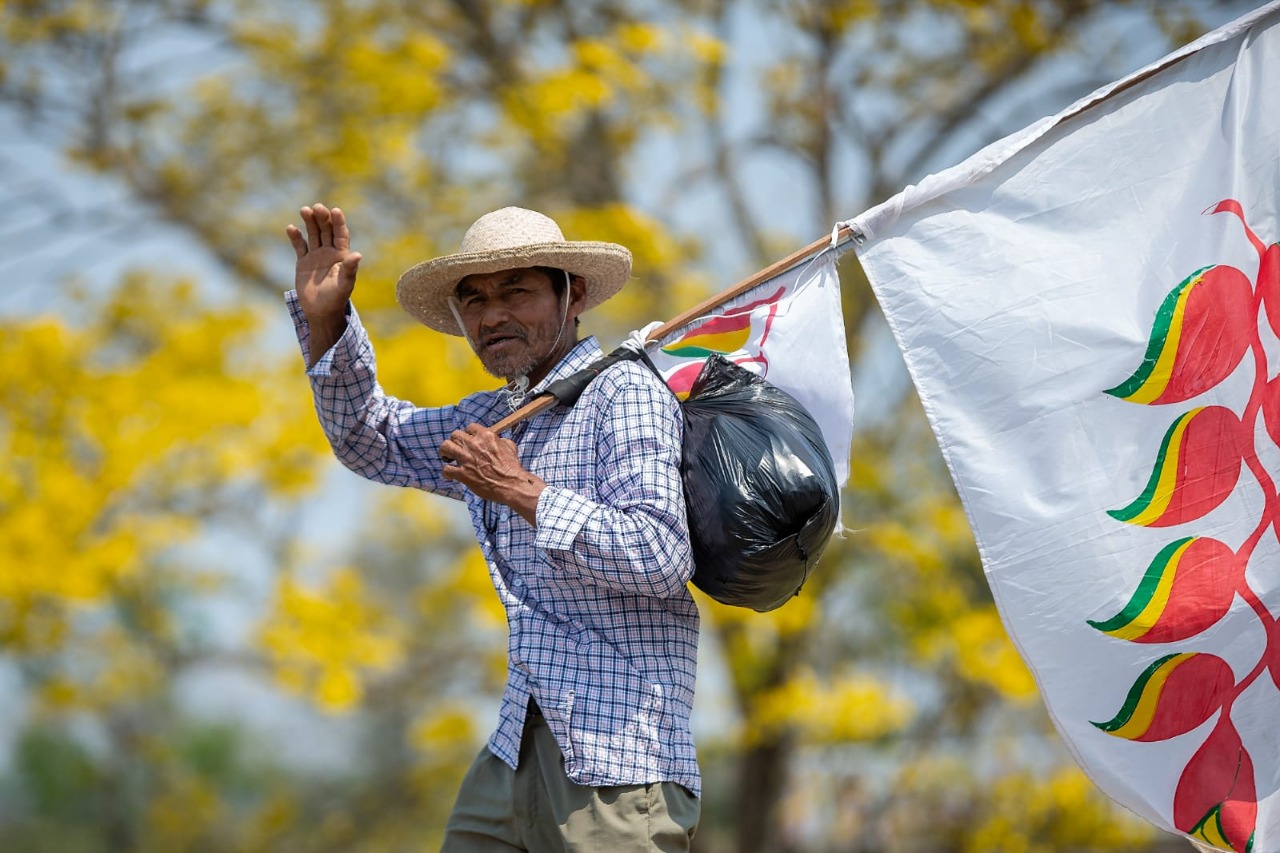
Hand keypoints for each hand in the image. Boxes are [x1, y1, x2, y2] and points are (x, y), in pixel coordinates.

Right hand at [286, 202, 362, 322]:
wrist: (321, 311)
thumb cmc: (336, 298)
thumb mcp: (344, 284)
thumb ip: (349, 269)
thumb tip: (358, 255)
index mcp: (342, 255)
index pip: (341, 234)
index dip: (339, 222)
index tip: (336, 210)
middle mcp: (329, 252)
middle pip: (326, 230)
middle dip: (322, 218)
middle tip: (317, 207)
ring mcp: (316, 255)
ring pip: (313, 234)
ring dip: (309, 222)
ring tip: (305, 210)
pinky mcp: (303, 262)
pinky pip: (299, 246)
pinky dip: (295, 237)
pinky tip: (291, 228)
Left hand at [440, 424, 546, 524]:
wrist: (511, 484)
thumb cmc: (512, 466)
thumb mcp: (510, 446)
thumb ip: (500, 440)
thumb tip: (497, 440)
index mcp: (485, 436)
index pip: (470, 427)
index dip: (468, 434)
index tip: (469, 440)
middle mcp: (473, 444)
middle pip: (455, 435)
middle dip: (455, 441)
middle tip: (457, 449)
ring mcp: (466, 459)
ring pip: (445, 447)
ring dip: (445, 452)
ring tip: (448, 458)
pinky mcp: (462, 473)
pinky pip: (446, 469)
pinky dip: (447, 472)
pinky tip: (451, 475)